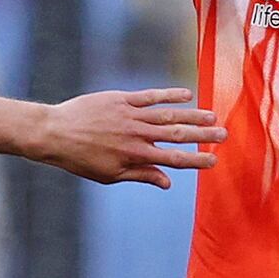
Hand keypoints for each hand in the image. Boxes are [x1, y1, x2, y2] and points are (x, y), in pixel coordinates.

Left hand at [26, 87, 219, 183]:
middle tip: (224, 135)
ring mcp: (130, 115)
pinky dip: (169, 95)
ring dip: (192, 115)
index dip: (196, 160)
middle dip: (203, 135)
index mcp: (136, 155)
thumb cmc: (80, 158)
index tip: (214, 160)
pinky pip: (150, 96)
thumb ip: (141, 175)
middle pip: (177, 135)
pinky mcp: (121, 99)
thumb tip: (167, 182)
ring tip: (212, 115)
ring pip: (168, 115)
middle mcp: (137, 134)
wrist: (54, 133)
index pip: (173, 159)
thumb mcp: (109, 175)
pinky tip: (186, 95)